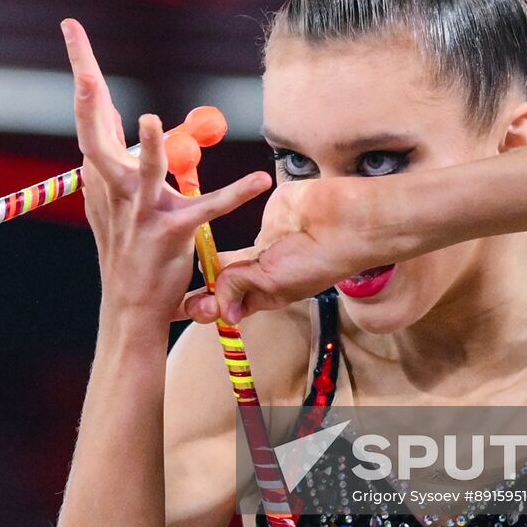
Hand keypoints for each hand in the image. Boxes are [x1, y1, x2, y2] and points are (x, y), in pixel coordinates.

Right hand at [62, 18, 271, 333]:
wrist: (131, 308)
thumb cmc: (129, 249)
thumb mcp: (120, 201)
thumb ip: (125, 160)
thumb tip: (128, 121)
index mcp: (102, 177)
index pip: (89, 114)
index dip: (82, 69)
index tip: (71, 28)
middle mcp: (114, 190)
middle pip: (95, 136)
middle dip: (87, 95)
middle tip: (81, 68)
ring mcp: (140, 213)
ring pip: (143, 174)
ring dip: (148, 148)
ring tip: (152, 119)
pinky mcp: (171, 234)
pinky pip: (207, 209)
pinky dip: (235, 193)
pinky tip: (259, 180)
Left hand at [180, 175, 407, 322]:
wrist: (343, 220)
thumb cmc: (317, 260)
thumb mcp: (273, 282)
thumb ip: (239, 287)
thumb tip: (217, 305)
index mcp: (270, 294)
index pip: (233, 305)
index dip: (212, 307)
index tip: (191, 306)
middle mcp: (266, 272)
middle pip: (226, 282)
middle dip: (205, 286)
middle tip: (183, 286)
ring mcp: (266, 245)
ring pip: (229, 256)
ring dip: (210, 256)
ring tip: (187, 255)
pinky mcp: (268, 218)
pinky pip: (245, 226)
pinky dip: (225, 224)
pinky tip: (203, 221)